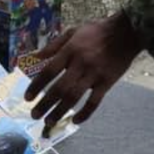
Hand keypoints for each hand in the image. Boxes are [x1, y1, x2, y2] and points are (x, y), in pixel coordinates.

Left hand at [24, 12, 142, 125]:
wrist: (125, 32)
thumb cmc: (96, 31)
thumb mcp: (72, 32)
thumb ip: (53, 45)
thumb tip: (35, 57)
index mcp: (69, 51)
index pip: (49, 71)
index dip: (36, 86)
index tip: (27, 98)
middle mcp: (80, 64)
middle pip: (59, 88)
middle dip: (45, 104)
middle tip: (35, 115)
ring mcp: (94, 75)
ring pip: (74, 97)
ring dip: (60, 111)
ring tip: (49, 122)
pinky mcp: (107, 83)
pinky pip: (94, 102)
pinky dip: (85, 113)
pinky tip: (75, 120)